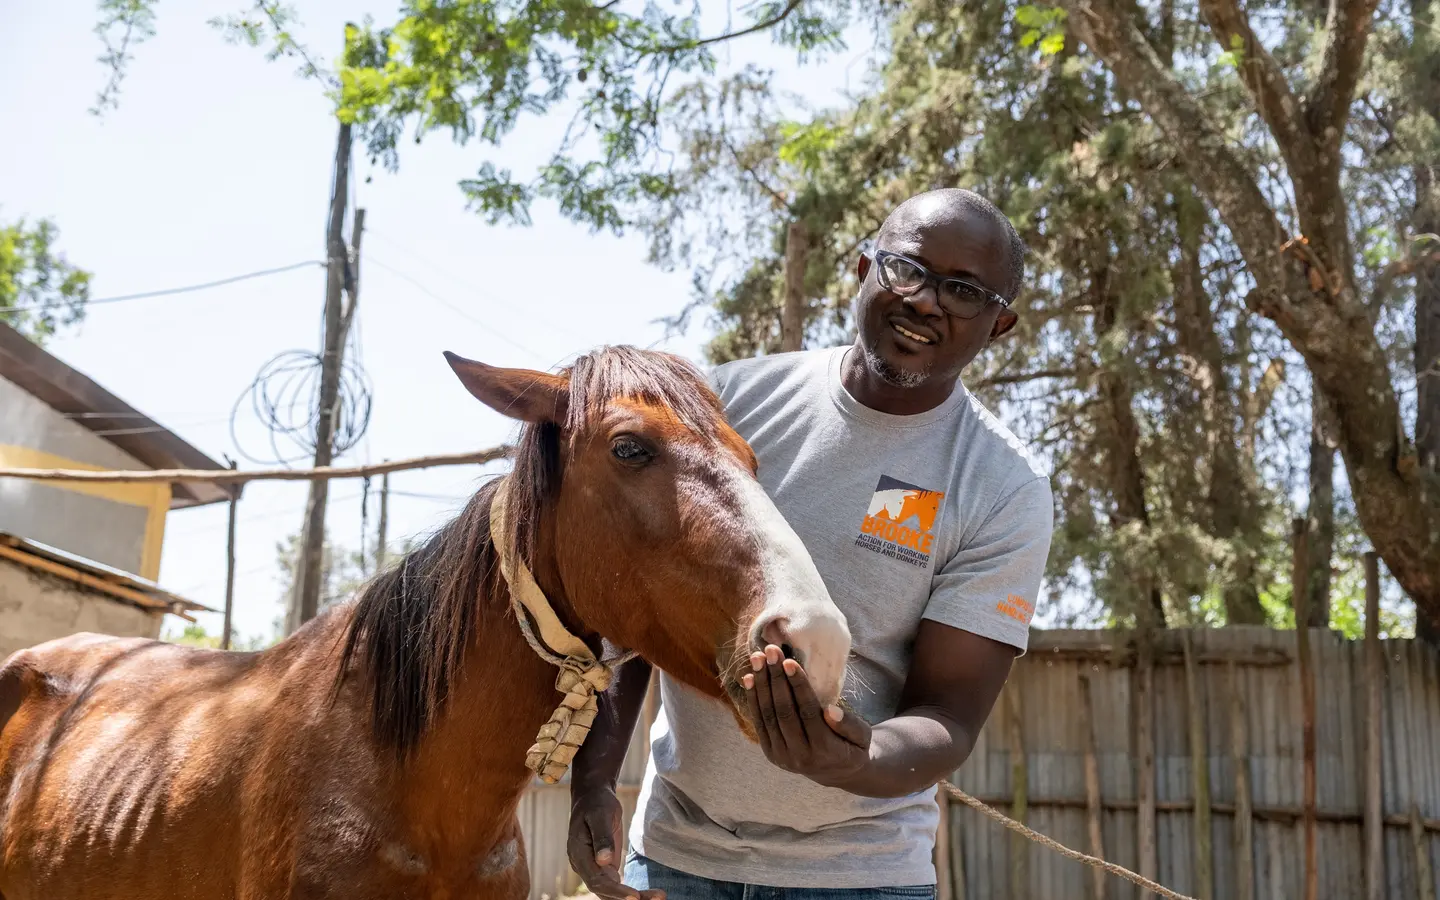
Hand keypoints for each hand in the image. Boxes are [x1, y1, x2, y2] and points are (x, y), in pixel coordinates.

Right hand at [567, 786, 663, 899]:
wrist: (593, 797)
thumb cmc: (597, 803)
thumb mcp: (600, 814)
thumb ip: (602, 837)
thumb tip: (603, 861)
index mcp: (578, 854)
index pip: (596, 880)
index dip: (615, 891)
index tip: (635, 896)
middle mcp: (584, 866)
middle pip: (604, 891)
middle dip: (628, 898)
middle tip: (657, 897)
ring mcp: (593, 868)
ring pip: (611, 891)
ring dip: (633, 898)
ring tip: (659, 896)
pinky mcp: (604, 868)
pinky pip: (616, 885)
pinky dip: (631, 892)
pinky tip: (649, 895)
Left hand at [742, 644, 871, 787]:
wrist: (836, 772)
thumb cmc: (853, 746)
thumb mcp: (863, 737)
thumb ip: (850, 725)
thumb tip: (831, 710)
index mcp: (825, 750)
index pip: (808, 711)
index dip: (797, 685)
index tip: (789, 661)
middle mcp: (800, 756)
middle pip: (784, 711)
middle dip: (775, 678)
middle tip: (770, 651)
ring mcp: (782, 757)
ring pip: (768, 715)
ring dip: (761, 684)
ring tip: (757, 658)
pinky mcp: (771, 753)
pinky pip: (759, 722)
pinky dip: (753, 699)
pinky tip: (749, 677)